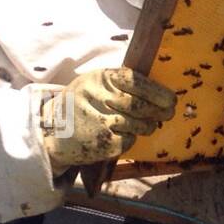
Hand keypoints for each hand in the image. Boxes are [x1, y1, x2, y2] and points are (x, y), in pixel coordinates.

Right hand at [38, 68, 175, 173]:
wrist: (52, 133)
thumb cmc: (80, 105)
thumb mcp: (94, 85)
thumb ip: (121, 85)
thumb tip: (161, 93)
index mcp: (99, 79)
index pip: (135, 81)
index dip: (157, 91)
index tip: (171, 99)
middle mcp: (99, 98)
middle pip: (140, 105)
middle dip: (159, 110)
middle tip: (168, 113)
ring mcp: (101, 122)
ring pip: (140, 124)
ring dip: (148, 126)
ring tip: (146, 124)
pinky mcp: (104, 143)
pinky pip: (130, 140)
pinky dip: (132, 138)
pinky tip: (124, 134)